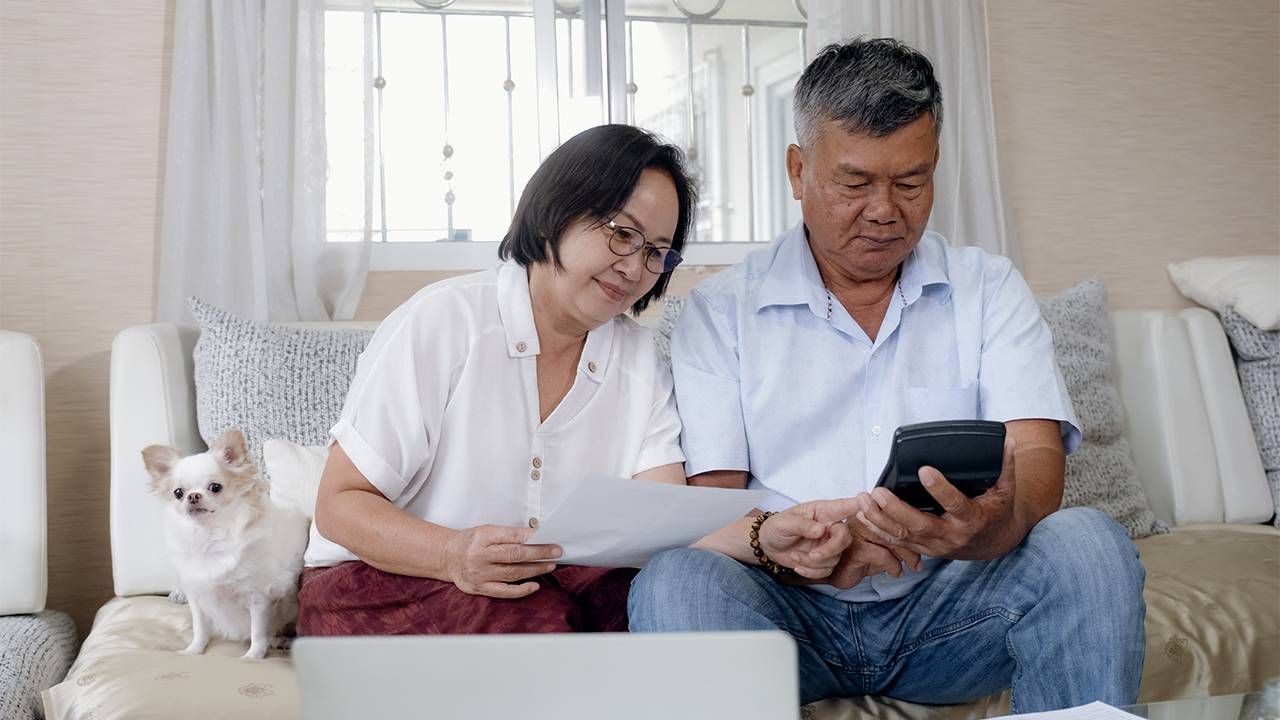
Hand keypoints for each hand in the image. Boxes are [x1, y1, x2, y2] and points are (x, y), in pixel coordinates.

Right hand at [443, 525, 561, 598]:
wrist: (447, 557)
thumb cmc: (470, 542)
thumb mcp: (486, 530)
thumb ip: (508, 534)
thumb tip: (534, 536)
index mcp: (482, 537)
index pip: (511, 536)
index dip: (531, 537)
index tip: (548, 536)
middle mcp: (479, 556)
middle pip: (514, 555)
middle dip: (538, 553)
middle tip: (556, 551)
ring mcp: (479, 574)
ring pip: (512, 573)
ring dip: (534, 569)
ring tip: (550, 565)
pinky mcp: (479, 588)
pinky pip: (504, 591)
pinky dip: (521, 590)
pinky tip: (535, 585)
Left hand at [754, 499, 916, 587]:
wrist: (768, 546)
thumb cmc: (776, 528)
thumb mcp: (784, 523)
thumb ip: (802, 525)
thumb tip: (821, 530)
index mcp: (823, 512)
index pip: (845, 507)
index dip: (858, 506)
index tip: (867, 505)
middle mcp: (829, 527)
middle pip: (845, 538)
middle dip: (830, 550)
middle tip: (813, 555)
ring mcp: (828, 544)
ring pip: (835, 558)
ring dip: (813, 562)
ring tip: (795, 556)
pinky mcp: (825, 560)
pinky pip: (826, 570)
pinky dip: (810, 571)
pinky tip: (797, 564)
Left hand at [855, 438, 1019, 560]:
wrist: (994, 543)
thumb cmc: (997, 512)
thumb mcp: (1006, 489)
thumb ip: (1005, 466)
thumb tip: (1006, 440)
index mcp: (972, 519)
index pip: (955, 503)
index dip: (940, 488)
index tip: (924, 470)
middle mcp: (951, 536)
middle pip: (919, 525)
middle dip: (896, 509)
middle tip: (879, 491)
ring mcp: (935, 545)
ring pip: (902, 536)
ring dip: (879, 519)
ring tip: (863, 500)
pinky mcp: (923, 548)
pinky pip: (897, 542)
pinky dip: (877, 530)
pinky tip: (862, 516)